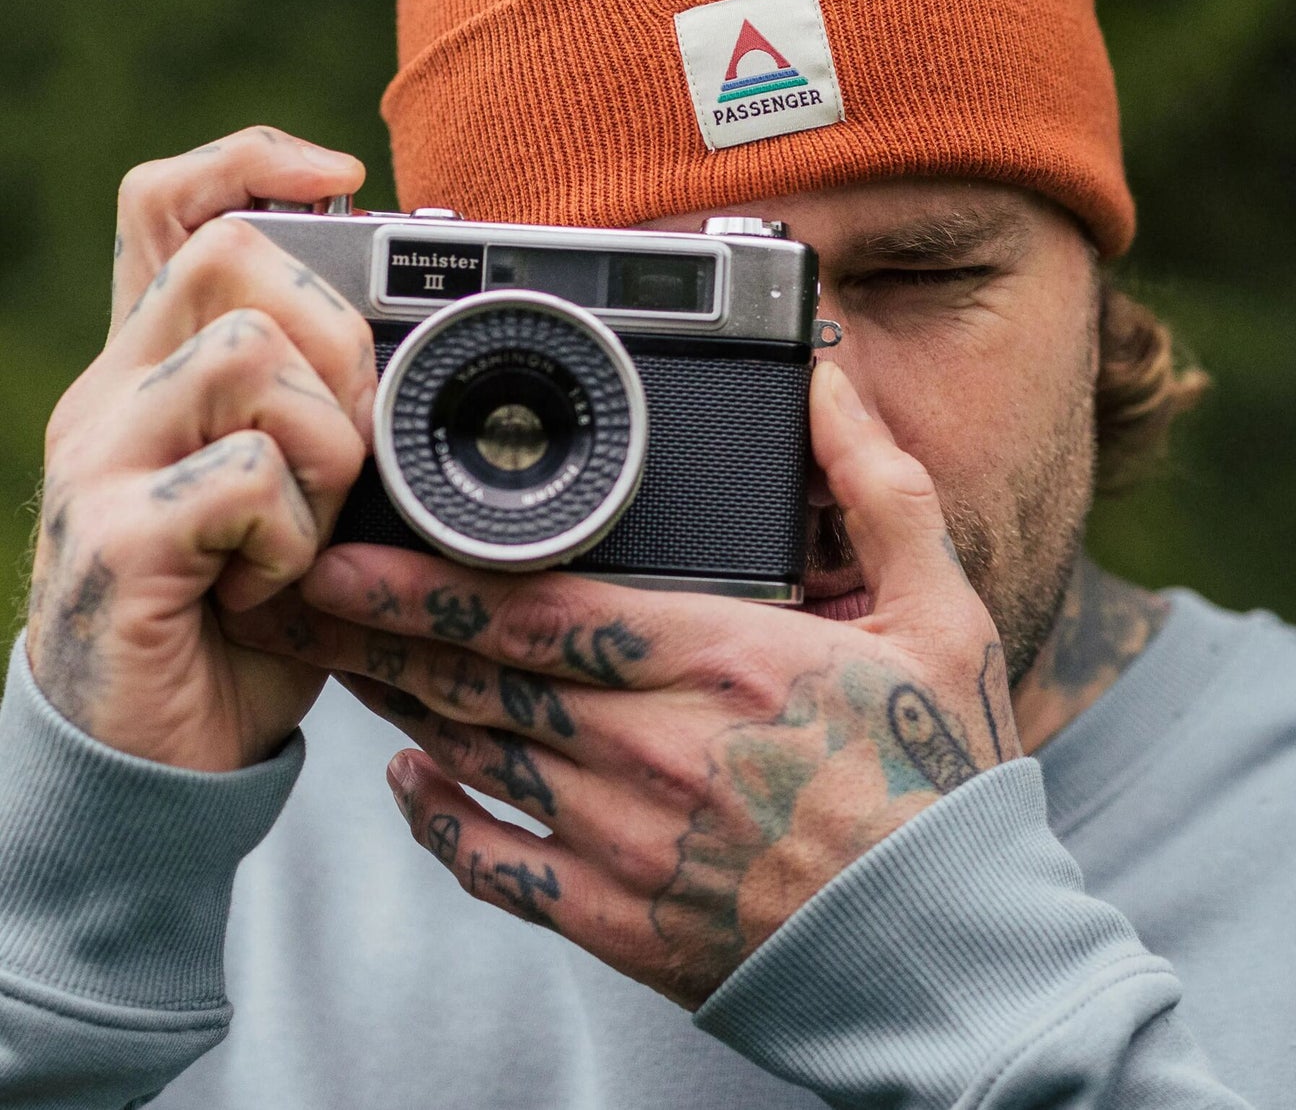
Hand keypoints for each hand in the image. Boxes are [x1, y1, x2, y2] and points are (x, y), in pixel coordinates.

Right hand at [26, 126, 374, 770]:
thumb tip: (407, 341)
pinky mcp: (116, 541)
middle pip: (230, 256)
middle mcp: (111, 397)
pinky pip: (245, 476)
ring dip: (324, 445)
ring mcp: (100, 464)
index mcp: (151, 369)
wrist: (150, 765)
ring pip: (249, 353)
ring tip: (305, 526)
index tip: (342, 176)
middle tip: (344, 442)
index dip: (251, 159)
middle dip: (335, 335)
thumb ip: (312, 409)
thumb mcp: (282, 491)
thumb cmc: (233, 621)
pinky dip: (292, 535)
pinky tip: (268, 586)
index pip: (166, 203)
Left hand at [225, 361, 1020, 1005]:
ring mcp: (625, 841)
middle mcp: (653, 749)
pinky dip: (437, 822)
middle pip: (476, 676)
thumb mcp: (940, 610)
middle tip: (297, 587)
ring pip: (472, 756)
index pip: (536, 608)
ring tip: (334, 654)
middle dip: (373, 628)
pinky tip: (404, 781)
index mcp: (724, 661)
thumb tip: (825, 384)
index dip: (423, 579)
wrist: (950, 958)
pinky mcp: (619, 920)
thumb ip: (876, 487)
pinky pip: (497, 867)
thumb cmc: (945, 781)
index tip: (347, 548)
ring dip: (394, 703)